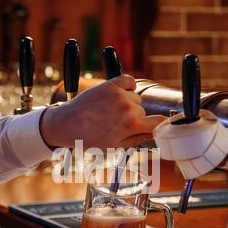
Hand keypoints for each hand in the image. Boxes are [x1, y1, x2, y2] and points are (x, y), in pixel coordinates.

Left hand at [40, 75, 163, 149]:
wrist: (66, 124)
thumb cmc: (87, 139)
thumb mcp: (114, 146)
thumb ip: (136, 140)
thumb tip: (152, 134)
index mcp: (131, 126)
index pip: (159, 122)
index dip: (161, 125)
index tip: (159, 125)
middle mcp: (128, 108)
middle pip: (143, 111)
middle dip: (134, 117)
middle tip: (117, 124)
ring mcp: (119, 95)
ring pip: (135, 98)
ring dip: (127, 103)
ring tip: (110, 112)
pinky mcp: (110, 84)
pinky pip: (129, 81)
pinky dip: (127, 86)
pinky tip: (119, 93)